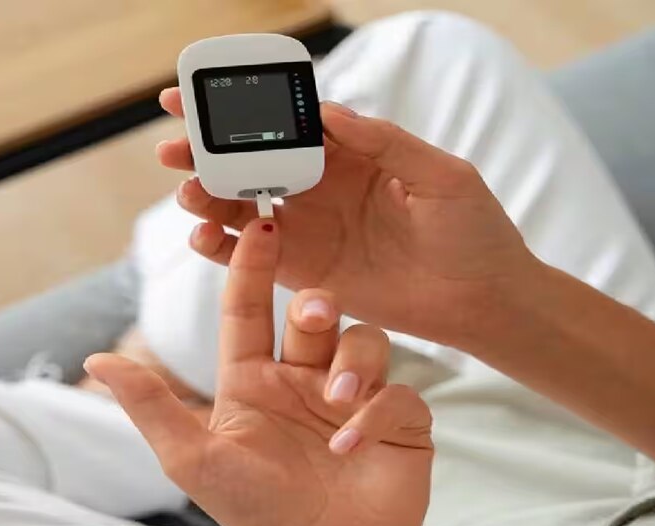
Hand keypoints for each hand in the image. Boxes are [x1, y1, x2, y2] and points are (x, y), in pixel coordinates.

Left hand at [85, 219, 432, 525]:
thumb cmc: (252, 510)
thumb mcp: (193, 456)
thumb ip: (149, 405)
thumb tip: (96, 359)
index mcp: (254, 379)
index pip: (249, 308)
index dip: (251, 267)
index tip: (260, 225)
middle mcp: (302, 379)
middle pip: (314, 314)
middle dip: (314, 305)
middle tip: (311, 316)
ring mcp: (351, 397)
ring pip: (363, 339)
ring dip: (352, 358)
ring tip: (337, 397)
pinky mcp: (396, 422)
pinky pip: (399, 392)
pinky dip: (378, 411)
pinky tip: (352, 443)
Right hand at [157, 88, 539, 347]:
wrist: (481, 301)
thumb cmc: (474, 232)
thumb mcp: (441, 176)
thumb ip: (386, 142)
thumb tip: (330, 112)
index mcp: (350, 152)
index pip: (286, 120)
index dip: (242, 107)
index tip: (199, 96)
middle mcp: (319, 185)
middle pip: (250, 161)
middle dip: (206, 152)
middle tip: (173, 149)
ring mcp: (307, 227)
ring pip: (240, 205)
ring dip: (206, 197)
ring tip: (188, 194)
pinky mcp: (302, 270)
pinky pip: (249, 254)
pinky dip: (219, 245)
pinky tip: (203, 236)